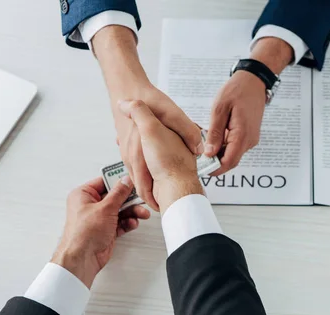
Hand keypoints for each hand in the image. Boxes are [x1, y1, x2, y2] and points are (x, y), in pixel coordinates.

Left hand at [51, 176, 150, 287]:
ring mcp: (99, 218)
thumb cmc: (83, 234)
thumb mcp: (105, 208)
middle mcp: (90, 205)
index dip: (119, 180)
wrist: (82, 258)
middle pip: (115, 196)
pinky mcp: (106, 230)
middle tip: (140, 198)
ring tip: (141, 214)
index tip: (132, 178)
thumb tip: (126, 181)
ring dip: (132, 212)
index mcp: (83, 195)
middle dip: (129, 199)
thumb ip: (118, 193)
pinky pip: (121, 222)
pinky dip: (128, 222)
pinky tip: (132, 223)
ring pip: (120, 210)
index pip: (104, 181)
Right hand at [92, 25, 202, 210]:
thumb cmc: (152, 102)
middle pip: (141, 187)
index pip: (145, 185)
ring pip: (138, 180)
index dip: (156, 200)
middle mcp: (131, 154)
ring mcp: (127, 153)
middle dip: (154, 200)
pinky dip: (145, 180)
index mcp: (140, 150)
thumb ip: (188, 131)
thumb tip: (201, 147)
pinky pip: (136, 170)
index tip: (166, 209)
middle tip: (166, 210)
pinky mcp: (128, 150)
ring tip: (162, 203)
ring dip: (149, 192)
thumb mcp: (173, 115)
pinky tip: (156, 183)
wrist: (130, 89)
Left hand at [205, 71, 265, 174]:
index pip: (229, 162)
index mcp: (242, 135)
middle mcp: (249, 140)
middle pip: (231, 161)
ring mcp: (251, 138)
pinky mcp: (249, 135)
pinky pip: (236, 146)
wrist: (254, 81)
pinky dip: (224, 147)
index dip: (215, 169)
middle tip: (198, 160)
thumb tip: (209, 153)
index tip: (201, 170)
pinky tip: (214, 138)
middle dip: (215, 164)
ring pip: (233, 154)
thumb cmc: (237, 90)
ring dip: (219, 154)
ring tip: (204, 146)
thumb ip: (215, 132)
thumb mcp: (220, 109)